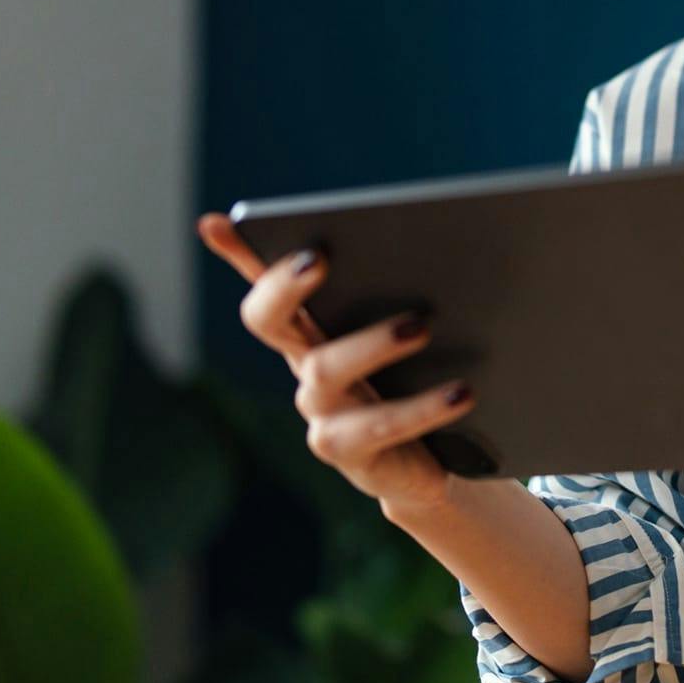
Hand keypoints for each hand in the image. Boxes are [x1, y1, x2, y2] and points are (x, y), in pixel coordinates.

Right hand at [195, 211, 473, 514]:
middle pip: (267, 320)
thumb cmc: (423, 376)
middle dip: (284, 285)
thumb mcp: (413, 326)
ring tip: (422, 324)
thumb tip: (439, 231)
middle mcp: (303, 366)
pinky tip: (463, 390)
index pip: (265, 283)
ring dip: (373, 342)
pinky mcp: (351, 453)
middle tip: (321, 257)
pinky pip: (379, 427)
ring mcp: (321, 412)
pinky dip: (423, 407)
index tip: (220, 223)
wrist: (440, 460)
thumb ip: (408, 284)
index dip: (236, 255)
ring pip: (326, 369)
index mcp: (311, 329)